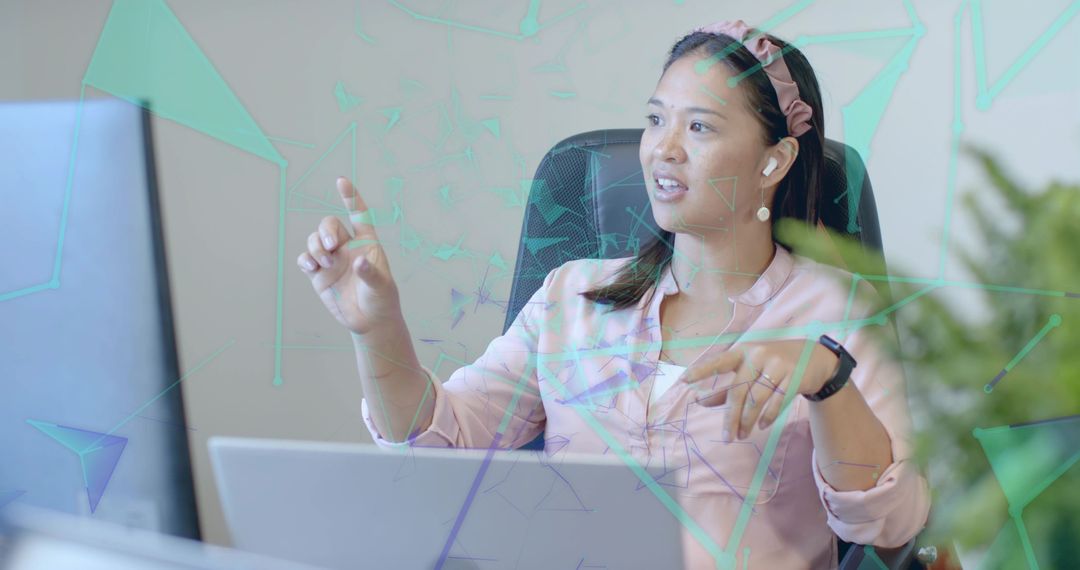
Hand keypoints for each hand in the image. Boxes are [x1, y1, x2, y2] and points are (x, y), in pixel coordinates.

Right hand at [297, 177, 402, 334]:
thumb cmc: (382, 300)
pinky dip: (305, 260)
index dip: (350, 197)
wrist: (369, 322)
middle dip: (325, 231)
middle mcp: (347, 247)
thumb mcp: (381, 287)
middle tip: (331, 248)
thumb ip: (370, 274)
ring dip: (316, 248)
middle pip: (329, 225)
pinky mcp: (319, 275)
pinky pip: (305, 259)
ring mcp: (332, 260)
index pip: (358, 215)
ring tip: (324, 264)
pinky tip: (311, 268)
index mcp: (366, 243)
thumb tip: (358, 262)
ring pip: (315, 240)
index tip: (341, 181)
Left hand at [678, 339, 840, 439]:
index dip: (701, 371)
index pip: (718, 362)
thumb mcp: (749, 368)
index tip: (684, 381)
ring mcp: (777, 366)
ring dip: (747, 421)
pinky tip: (761, 426)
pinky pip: (776, 403)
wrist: (814, 358)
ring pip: (756, 400)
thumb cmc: (771, 364)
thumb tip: (701, 401)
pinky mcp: (794, 378)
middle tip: (726, 437)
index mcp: (742, 351)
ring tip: (741, 435)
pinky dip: (767, 417)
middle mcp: (758, 355)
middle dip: (730, 417)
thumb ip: (728, 385)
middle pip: (738, 391)